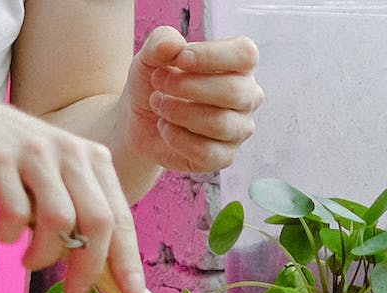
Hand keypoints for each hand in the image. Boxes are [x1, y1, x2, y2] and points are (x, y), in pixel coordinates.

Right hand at [0, 89, 144, 292]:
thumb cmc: (9, 158)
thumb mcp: (55, 174)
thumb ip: (78, 210)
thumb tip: (101, 269)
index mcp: (92, 157)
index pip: (120, 215)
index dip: (127, 258)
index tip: (132, 292)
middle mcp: (70, 151)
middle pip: (97, 220)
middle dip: (89, 267)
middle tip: (74, 292)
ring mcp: (35, 154)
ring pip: (59, 220)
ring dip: (44, 254)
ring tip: (29, 261)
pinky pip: (14, 213)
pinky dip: (8, 235)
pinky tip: (0, 234)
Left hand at [124, 26, 263, 172]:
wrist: (139, 119)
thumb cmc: (155, 82)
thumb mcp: (151, 56)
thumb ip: (161, 42)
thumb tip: (174, 46)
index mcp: (239, 66)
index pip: (245, 55)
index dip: (212, 55)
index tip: (180, 59)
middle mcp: (246, 97)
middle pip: (233, 91)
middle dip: (188, 87)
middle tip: (159, 82)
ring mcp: (238, 130)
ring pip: (220, 124)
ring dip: (179, 112)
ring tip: (158, 104)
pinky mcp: (223, 157)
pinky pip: (207, 152)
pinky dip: (177, 138)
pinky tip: (164, 128)